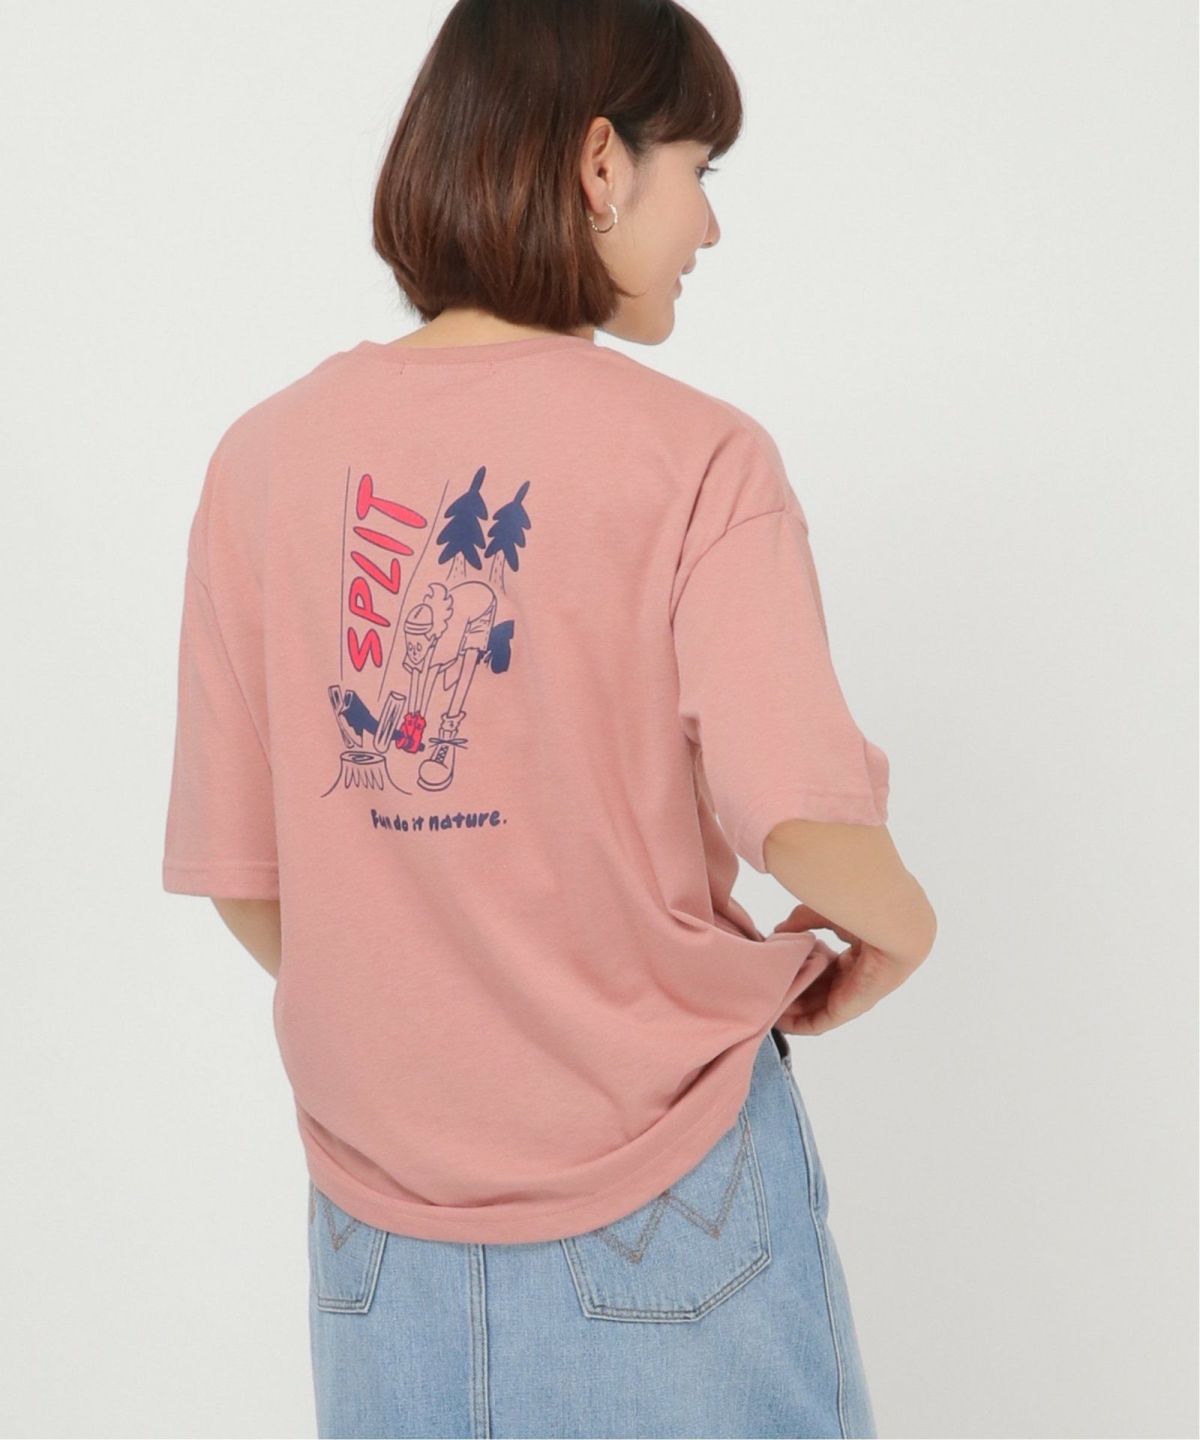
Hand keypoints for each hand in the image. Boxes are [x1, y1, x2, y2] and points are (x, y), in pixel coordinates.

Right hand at [772, 904, 918, 1035]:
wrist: (892, 928)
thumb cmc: (864, 915)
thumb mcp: (824, 913)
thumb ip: (801, 921)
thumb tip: (778, 931)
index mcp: (852, 956)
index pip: (821, 967)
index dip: (798, 967)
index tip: (776, 965)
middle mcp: (851, 978)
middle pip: (815, 989)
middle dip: (790, 989)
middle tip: (765, 986)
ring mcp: (850, 995)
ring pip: (813, 1008)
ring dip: (790, 1009)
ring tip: (764, 1004)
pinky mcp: (847, 1009)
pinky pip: (818, 1023)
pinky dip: (797, 1024)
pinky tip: (777, 1020)